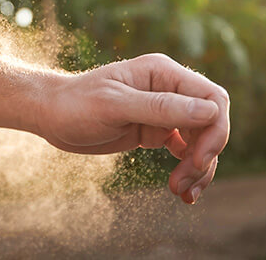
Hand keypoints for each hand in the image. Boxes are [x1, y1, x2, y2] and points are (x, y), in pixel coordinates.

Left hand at [36, 53, 229, 203]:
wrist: (50, 115)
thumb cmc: (76, 103)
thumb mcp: (115, 105)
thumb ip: (160, 107)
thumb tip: (211, 112)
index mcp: (163, 72)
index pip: (212, 98)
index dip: (215, 130)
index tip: (198, 160)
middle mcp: (169, 89)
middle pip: (212, 122)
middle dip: (206, 155)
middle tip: (185, 183)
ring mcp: (164, 110)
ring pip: (202, 140)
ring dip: (199, 168)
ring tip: (182, 193)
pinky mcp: (156, 131)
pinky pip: (186, 150)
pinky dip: (189, 170)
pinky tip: (182, 191)